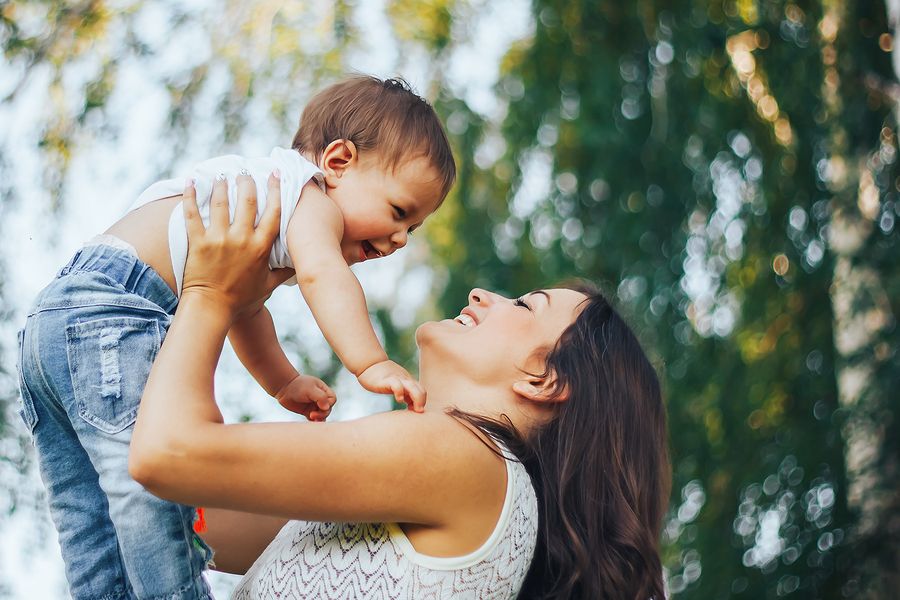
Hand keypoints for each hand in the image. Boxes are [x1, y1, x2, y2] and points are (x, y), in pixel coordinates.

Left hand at [181, 172, 293, 314]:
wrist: (211, 308)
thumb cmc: (241, 298)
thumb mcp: (268, 285)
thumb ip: (284, 272)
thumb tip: (302, 266)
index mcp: (261, 247)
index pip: (272, 211)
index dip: (275, 190)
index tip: (275, 174)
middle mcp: (241, 239)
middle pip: (247, 200)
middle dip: (247, 182)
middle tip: (244, 172)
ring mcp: (218, 239)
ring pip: (221, 202)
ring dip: (222, 185)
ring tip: (222, 175)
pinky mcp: (198, 242)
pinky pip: (192, 214)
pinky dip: (190, 196)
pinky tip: (191, 182)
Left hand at [275, 374, 336, 421]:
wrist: (283, 388)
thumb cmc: (298, 386)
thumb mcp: (310, 389)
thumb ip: (320, 397)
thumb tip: (327, 408)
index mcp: (324, 391)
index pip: (332, 399)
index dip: (329, 404)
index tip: (320, 405)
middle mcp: (320, 399)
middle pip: (328, 409)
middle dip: (322, 413)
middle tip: (312, 415)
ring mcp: (314, 406)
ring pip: (322, 415)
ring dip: (319, 419)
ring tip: (312, 420)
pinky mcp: (308, 412)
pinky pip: (314, 420)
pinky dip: (314, 423)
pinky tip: (311, 424)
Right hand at [357, 360, 425, 411]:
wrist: (369, 362)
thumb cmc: (381, 375)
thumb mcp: (395, 383)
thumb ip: (403, 391)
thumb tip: (408, 403)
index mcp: (408, 381)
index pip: (422, 391)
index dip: (422, 402)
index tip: (414, 411)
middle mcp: (405, 380)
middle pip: (421, 390)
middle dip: (422, 402)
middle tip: (418, 412)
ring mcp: (397, 379)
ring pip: (413, 387)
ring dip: (416, 399)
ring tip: (412, 409)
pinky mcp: (387, 380)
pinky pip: (397, 385)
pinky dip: (400, 393)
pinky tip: (399, 399)